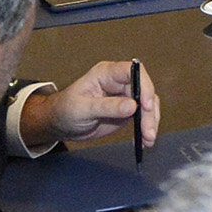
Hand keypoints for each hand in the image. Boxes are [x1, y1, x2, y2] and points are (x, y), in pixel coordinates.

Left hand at [38, 60, 159, 148]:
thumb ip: (107, 107)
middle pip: (144, 91)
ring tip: (148, 139)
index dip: (144, 85)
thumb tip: (132, 106)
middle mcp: (119, 83)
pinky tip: (144, 140)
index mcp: (106, 74)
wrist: (61, 124)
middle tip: (148, 131)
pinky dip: (146, 128)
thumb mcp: (82, 109)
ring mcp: (125, 97)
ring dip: (151, 122)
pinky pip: (144, 117)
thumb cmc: (65, 110)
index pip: (133, 71)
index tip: (145, 105)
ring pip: (148, 105)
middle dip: (149, 112)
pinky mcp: (128, 111)